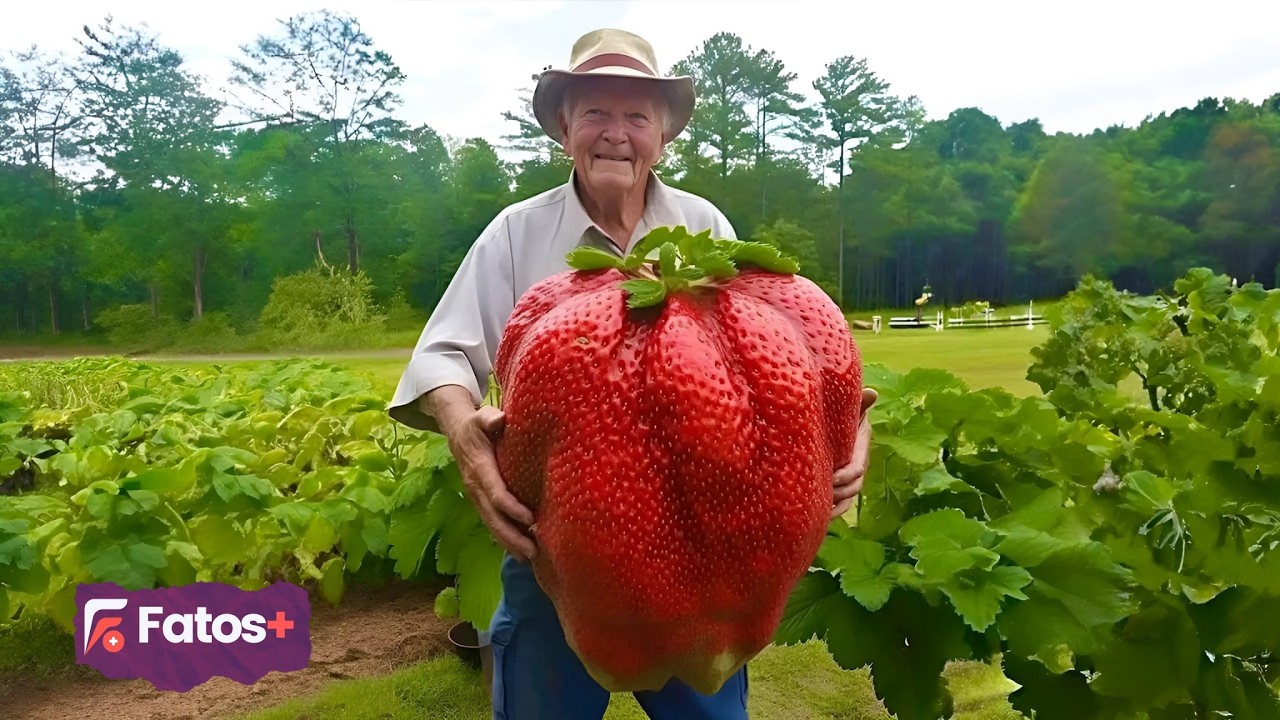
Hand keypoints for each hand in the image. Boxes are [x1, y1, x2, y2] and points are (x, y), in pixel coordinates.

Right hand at [446, 405, 538, 561]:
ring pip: (491, 525)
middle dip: (512, 536)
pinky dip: (505, 538)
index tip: (531, 519)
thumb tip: (500, 419)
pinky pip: (492, 523)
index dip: (512, 508)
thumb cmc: (476, 425)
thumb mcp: (481, 416)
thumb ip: (489, 418)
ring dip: (509, 543)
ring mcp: (476, 497)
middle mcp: (475, 488)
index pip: (495, 493)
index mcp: (479, 469)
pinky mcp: (480, 502)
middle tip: (532, 552)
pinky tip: (520, 550)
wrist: (457, 433)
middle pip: (493, 517)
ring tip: (529, 558)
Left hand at [831, 388, 877, 518]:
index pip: (857, 468)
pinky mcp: (839, 487)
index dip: (846, 474)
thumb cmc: (842, 414)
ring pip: (847, 499)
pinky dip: (832, 512)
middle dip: (838, 492)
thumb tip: (872, 393)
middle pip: (853, 488)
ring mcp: (849, 479)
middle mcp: (857, 468)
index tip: (832, 476)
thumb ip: (859, 403)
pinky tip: (820, 518)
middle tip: (822, 494)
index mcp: (860, 450)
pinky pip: (840, 505)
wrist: (833, 423)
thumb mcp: (850, 408)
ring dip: (835, 506)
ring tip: (821, 511)